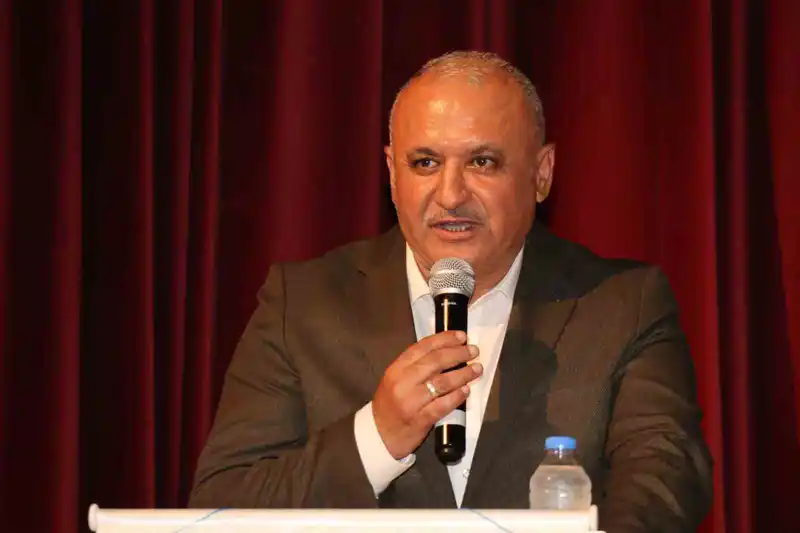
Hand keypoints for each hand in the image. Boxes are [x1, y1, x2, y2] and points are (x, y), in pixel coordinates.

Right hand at [372, 330, 481, 458]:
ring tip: (477, 369)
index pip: (422, 347)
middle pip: (434, 361)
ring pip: (442, 382)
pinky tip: (466, 390)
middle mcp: (402, 382)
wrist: (380, 434)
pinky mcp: (420, 419)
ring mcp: (411, 401)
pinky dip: (457, 396)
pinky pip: (442, 405)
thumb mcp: (396, 379)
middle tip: (474, 351)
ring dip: (463, 374)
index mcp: (396, 368)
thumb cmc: (391, 404)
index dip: (444, 339)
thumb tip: (447, 351)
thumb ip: (415, 366)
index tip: (462, 336)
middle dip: (458, 353)